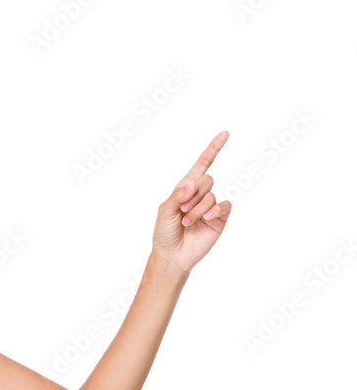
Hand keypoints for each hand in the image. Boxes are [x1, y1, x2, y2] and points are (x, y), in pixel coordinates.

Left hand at [152, 131, 232, 275]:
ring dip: (198, 208)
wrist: (171, 255)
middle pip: (206, 179)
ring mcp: (211, 206)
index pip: (202, 165)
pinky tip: (207, 218)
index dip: (213, 149)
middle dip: (193, 194)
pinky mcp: (220, 219)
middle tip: (182, 209)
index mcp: (185, 189)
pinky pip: (224, 206)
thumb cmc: (164, 233)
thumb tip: (192, 182)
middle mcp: (200, 195)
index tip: (224, 134)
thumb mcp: (164, 211)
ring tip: (187, 221)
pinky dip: (214, 210)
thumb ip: (177, 194)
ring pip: (211, 195)